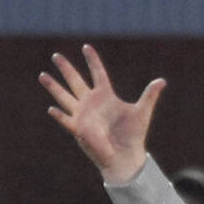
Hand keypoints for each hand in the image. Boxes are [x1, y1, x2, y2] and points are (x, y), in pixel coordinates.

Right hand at [41, 44, 165, 185]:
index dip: (92, 60)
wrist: (126, 157)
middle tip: (55, 55)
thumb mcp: (142, 112)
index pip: (98, 73)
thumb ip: (150, 95)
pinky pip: (66, 120)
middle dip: (66, 69)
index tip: (86, 47)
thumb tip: (162, 81)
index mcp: (106, 96)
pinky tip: (51, 109)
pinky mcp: (79, 130)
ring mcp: (83, 115)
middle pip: (76, 81)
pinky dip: (59, 116)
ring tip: (42, 75)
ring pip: (65, 97)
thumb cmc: (133, 136)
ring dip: (54, 87)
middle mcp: (91, 103)